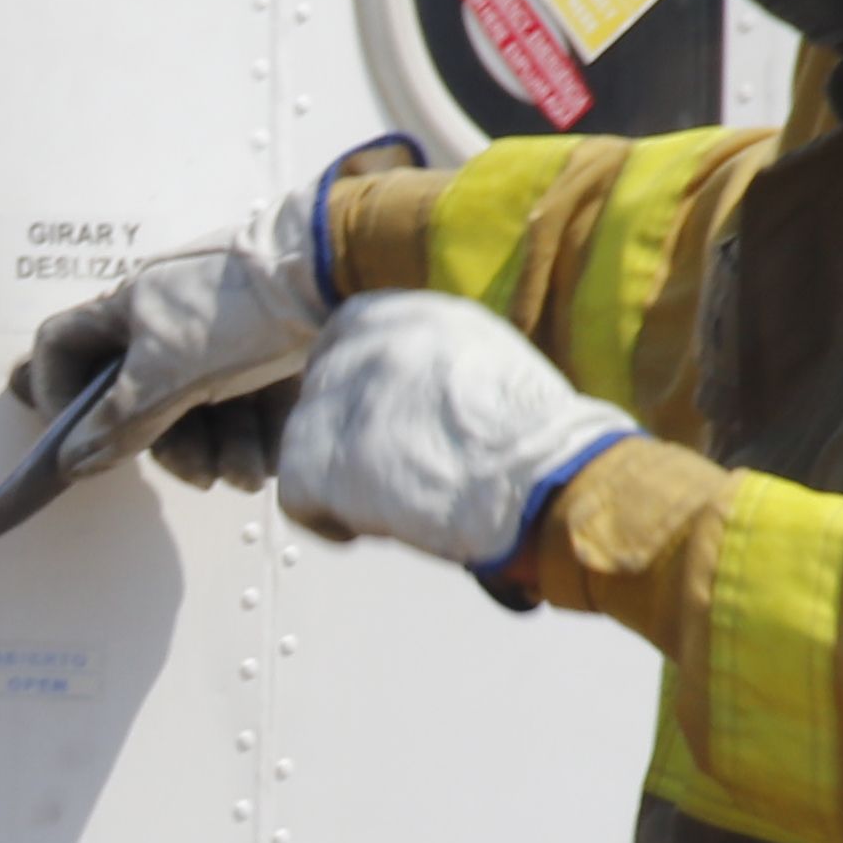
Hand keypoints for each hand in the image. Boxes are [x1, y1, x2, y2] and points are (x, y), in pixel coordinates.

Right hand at [0, 184, 334, 499]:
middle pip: (143, 402)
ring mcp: (216, 340)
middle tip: (200, 473)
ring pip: (199, 412)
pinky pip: (244, 408)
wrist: (329, 277)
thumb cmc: (238, 307)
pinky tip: (271, 454)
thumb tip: (73, 459)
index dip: (57, 392)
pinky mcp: (263, 355)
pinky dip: (256, 436)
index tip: (77, 439)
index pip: (64, 346)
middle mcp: (166, 325)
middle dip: (173, 446)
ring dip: (221, 450)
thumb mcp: (169, 371)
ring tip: (248, 471)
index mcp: (129, 312)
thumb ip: (121, 420)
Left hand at [275, 294, 634, 573]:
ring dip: (340, 479)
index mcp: (418, 314)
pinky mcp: (322, 459)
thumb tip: (412, 400)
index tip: (371, 426)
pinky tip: (371, 528)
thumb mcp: (494, 364)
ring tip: (394, 504)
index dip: (352, 390)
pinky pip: (296, 497)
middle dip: (345, 437)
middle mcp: (371, 343)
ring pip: (305, 442)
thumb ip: (438, 366)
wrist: (545, 481)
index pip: (348, 336)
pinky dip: (328, 521)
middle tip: (386, 475)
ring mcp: (341, 397)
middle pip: (321, 390)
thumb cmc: (541, 443)